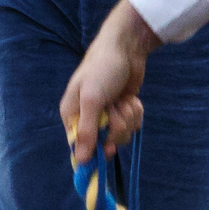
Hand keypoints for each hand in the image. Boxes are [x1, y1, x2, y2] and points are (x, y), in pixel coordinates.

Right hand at [60, 2, 158, 159]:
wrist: (126, 48)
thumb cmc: (102, 69)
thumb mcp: (91, 99)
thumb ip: (87, 131)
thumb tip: (80, 160)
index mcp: (73, 116)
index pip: (79, 148)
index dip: (94, 152)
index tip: (108, 150)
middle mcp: (88, 119)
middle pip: (104, 144)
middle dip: (116, 127)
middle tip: (116, 110)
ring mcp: (108, 116)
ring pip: (122, 135)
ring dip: (127, 117)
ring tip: (122, 99)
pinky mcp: (123, 111)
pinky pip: (133, 125)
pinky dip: (135, 112)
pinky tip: (130, 98)